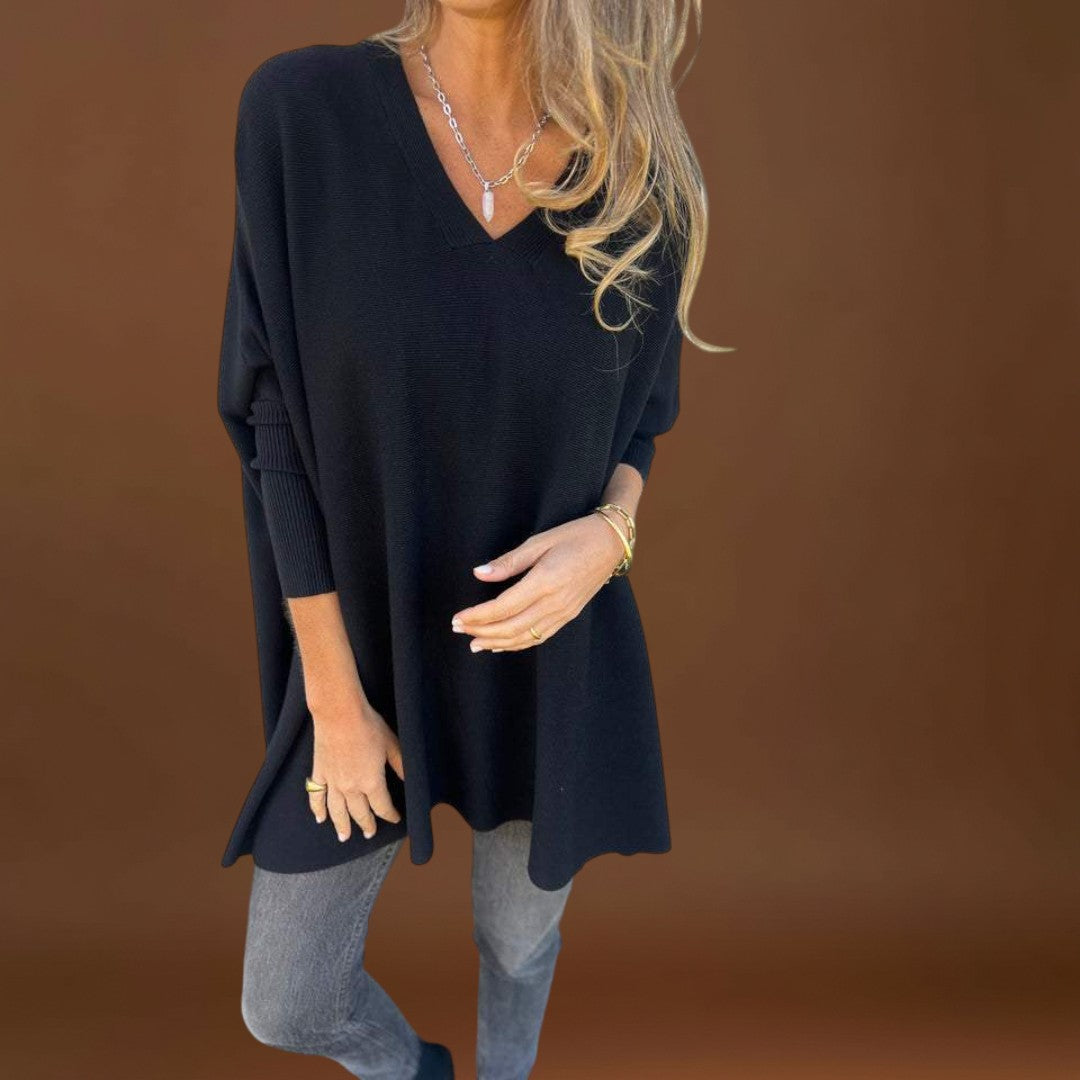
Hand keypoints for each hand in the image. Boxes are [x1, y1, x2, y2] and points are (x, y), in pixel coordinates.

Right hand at [307, 693, 404, 841]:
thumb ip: (400, 765)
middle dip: (367, 824)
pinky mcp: (319, 772)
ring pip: (337, 811)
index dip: (390, 815)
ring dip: (341, 825)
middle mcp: (351, 787)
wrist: (339, 713)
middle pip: (359, 813)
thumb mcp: (391, 744)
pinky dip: (317, 809)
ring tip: (344, 837)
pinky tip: (320, 818)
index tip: (395, 819)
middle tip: (369, 834)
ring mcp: (333, 781)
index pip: (382, 807)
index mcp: (371, 782)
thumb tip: (410, 780)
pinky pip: (316, 796)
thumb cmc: (368, 725)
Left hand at [450, 511, 626, 651]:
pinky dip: (518, 644)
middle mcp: (555, 603)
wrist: (610, 543)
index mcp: (545, 582)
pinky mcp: (569, 616)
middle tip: (458, 629)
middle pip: (511, 627)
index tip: (457, 618)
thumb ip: (509, 561)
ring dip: (497, 643)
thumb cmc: (574, 536)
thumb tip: (479, 574)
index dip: (477, 616)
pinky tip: (502, 644)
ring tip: (474, 643)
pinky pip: (540, 636)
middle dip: (481, 631)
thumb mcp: (539, 541)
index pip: (503, 608)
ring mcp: (564, 613)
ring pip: (525, 637)